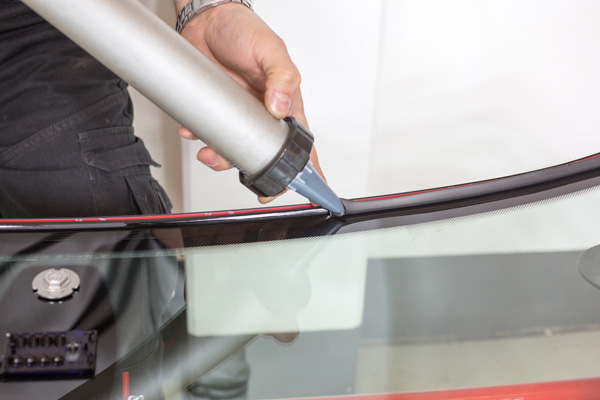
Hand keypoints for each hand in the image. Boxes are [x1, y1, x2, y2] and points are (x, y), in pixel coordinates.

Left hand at [175, 3, 324, 203]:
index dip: (308, 169)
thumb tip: (279, 106)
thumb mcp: (271, 50)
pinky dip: (199, 136)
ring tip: (210, 153)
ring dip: (222, 158)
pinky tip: (193, 130)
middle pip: (265, 155)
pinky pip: (209, 133)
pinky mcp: (216, 111)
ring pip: (235, 149)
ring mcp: (238, 115)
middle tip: (251, 180)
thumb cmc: (245, 31)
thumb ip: (282, 77)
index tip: (310, 190)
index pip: (302, 143)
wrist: (206, 19)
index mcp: (286, 104)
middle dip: (256, 172)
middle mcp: (263, 114)